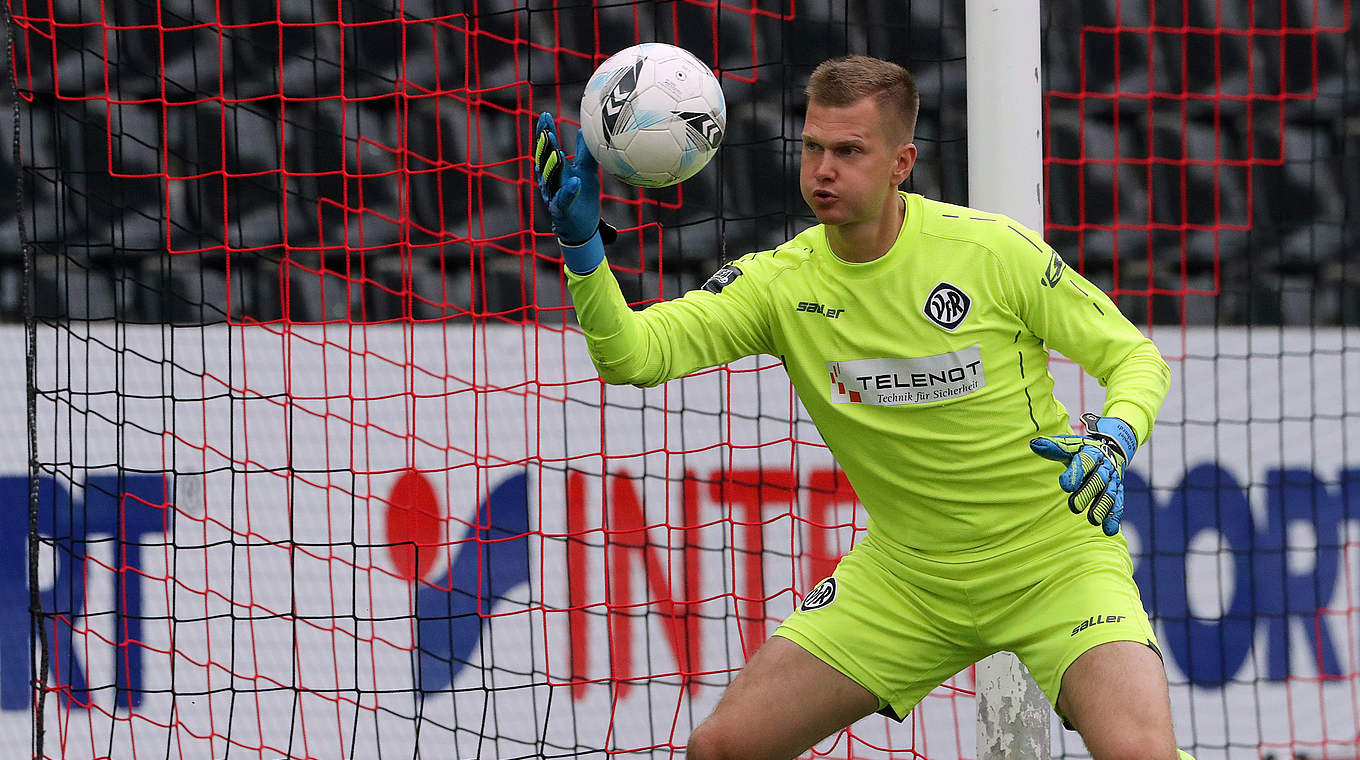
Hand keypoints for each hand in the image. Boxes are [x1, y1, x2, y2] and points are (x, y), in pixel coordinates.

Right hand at [532, 112, 602, 245]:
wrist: (582, 227)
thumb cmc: (583, 198)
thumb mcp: (587, 172)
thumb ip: (584, 152)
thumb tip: (582, 130)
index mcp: (557, 170)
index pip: (548, 148)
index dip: (545, 132)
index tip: (544, 115)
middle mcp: (551, 181)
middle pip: (543, 160)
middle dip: (543, 144)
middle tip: (545, 128)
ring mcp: (554, 195)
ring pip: (550, 178)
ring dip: (552, 164)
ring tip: (557, 151)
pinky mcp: (561, 210)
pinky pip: (563, 199)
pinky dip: (568, 190)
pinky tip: (574, 181)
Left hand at [1029, 413, 1137, 535]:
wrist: (1110, 449)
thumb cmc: (1082, 451)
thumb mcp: (1069, 446)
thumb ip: (1053, 448)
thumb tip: (1033, 444)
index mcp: (1092, 453)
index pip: (1084, 462)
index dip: (1075, 473)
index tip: (1065, 485)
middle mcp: (1104, 468)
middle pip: (1097, 480)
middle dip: (1087, 493)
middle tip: (1075, 506)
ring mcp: (1112, 481)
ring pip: (1109, 494)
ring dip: (1102, 507)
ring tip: (1093, 520)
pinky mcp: (1118, 493)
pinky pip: (1118, 505)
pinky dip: (1114, 517)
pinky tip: (1109, 530)